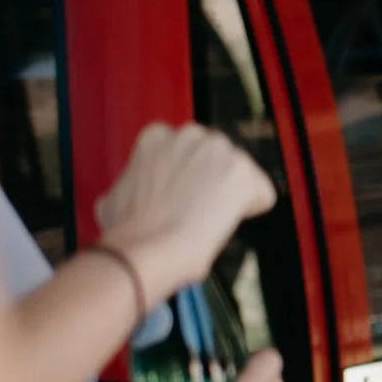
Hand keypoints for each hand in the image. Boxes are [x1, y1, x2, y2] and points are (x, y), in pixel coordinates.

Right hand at [94, 124, 275, 302]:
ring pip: (242, 175)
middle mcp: (189, 134)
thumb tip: (135, 198)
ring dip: (232, 197)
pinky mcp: (241, 171)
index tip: (183, 198)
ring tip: (208, 220)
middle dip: (213, 183)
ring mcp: (218, 150)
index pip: (191, 153)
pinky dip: (252, 211)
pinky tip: (225, 222)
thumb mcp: (117, 197)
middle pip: (219, 160)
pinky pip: (263, 195)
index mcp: (156, 137)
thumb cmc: (128, 232)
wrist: (144, 247)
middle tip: (197, 212)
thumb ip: (136, 186)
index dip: (189, 180)